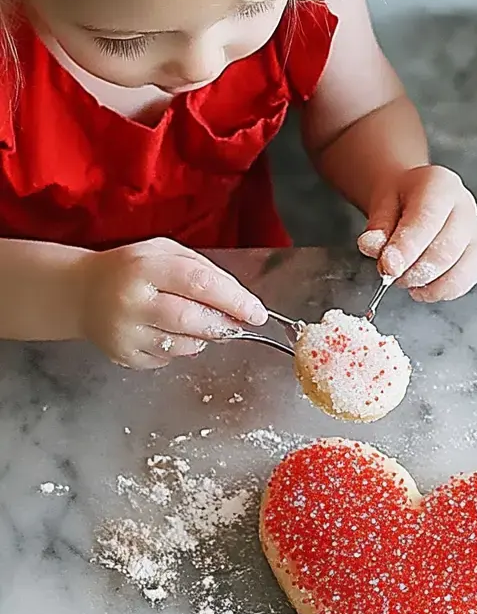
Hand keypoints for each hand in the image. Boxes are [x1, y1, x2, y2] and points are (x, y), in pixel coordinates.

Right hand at [76, 238, 267, 368]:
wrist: (82, 293)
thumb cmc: (131, 269)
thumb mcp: (164, 253)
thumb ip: (202, 270)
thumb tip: (239, 300)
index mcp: (144, 267)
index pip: (198, 283)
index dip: (233, 299)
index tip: (256, 312)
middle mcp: (132, 301)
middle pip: (191, 320)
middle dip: (222, 325)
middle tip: (236, 324)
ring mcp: (125, 332)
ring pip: (182, 345)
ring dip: (203, 338)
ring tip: (198, 324)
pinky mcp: (123, 356)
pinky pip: (167, 359)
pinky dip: (179, 349)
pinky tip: (168, 332)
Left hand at [357, 165, 476, 300]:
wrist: (416, 197)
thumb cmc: (400, 201)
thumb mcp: (381, 205)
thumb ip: (377, 227)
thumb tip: (371, 246)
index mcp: (440, 185)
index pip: (426, 220)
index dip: (406, 248)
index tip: (387, 268)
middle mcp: (465, 205)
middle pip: (445, 250)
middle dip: (413, 271)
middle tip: (390, 274)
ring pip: (459, 270)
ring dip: (426, 284)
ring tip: (405, 277)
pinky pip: (465, 282)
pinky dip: (440, 291)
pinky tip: (422, 286)